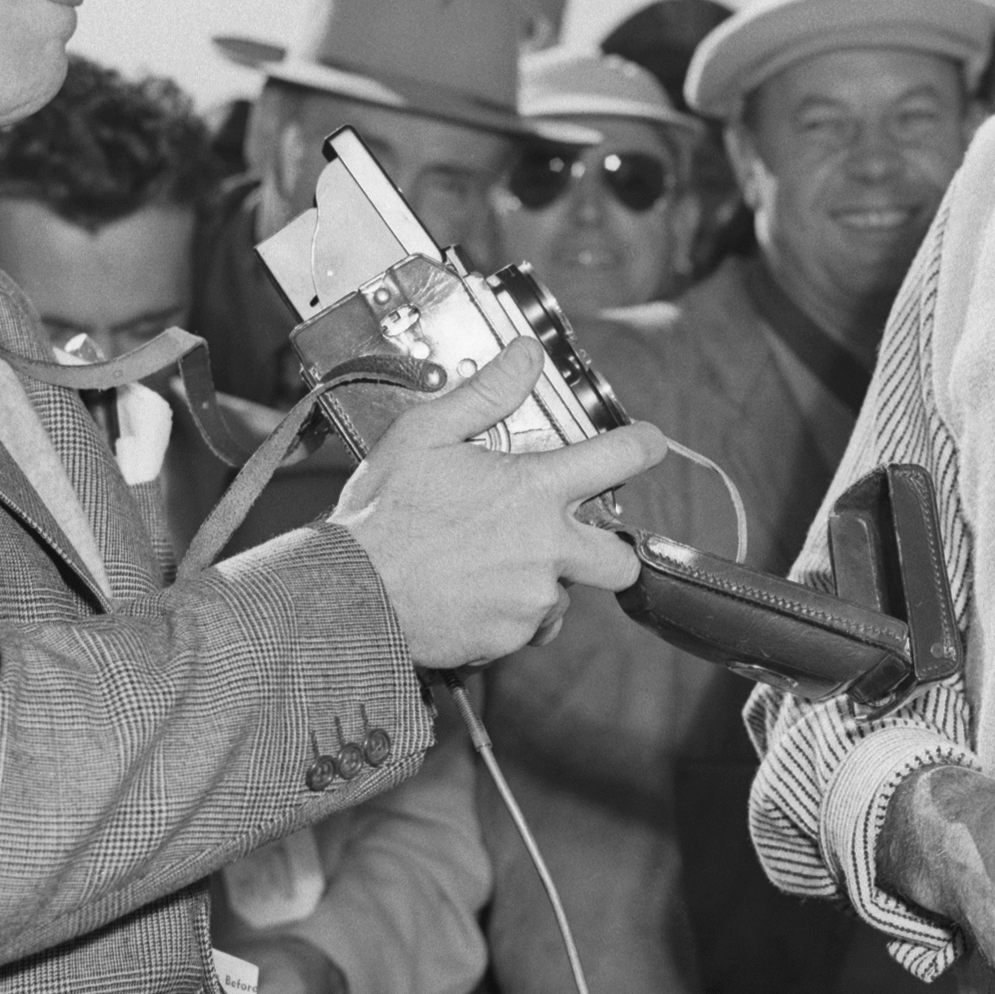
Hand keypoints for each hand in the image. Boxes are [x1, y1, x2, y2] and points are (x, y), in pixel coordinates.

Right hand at [331, 340, 666, 667]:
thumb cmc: (381, 516)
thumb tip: (525, 355)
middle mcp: (546, 549)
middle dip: (608, 550)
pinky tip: (467, 592)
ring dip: (538, 581)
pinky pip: (524, 626)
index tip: (646, 445)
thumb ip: (486, 393)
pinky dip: (505, 612)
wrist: (347, 594)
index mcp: (534, 490)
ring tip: (485, 564)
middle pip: (620, 559)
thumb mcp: (426, 435)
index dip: (643, 446)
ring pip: (562, 594)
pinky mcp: (509, 638)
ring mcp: (531, 599)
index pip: (619, 458)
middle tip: (572, 538)